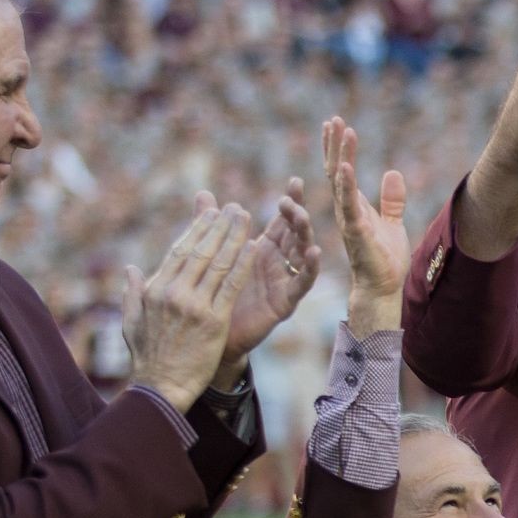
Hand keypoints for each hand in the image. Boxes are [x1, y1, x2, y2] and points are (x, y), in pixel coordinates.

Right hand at [122, 201, 254, 410]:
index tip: (209, 213)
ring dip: (233, 237)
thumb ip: (132, 292)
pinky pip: (231, 286)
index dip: (197, 230)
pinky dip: (242, 264)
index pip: (179, 251)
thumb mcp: (132, 321)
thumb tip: (130, 269)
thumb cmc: (147, 357)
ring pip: (217, 263)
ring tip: (245, 218)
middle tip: (233, 208)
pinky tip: (253, 247)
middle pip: (200, 251)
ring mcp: (194, 306)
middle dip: (218, 226)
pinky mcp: (214, 321)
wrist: (161, 388)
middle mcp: (174, 292)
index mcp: (155, 289)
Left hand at [211, 178, 317, 380]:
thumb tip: (202, 192)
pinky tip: (315, 252)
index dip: (291, 201)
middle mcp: (278, 263)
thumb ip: (211, 225)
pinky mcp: (285, 302)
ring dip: (304, 235)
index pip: (282, 220)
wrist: (211, 337)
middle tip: (292, 200)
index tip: (295, 181)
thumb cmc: (214, 295)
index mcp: (264, 249)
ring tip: (302, 218)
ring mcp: (284, 282)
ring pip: (302, 254)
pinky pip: (302, 284)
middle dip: (297, 214)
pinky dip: (310, 268)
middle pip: (296, 233)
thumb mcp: (213, 255)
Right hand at [322, 117, 409, 327]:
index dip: (339, 148)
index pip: (341, 171)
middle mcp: (345, 210)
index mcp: (352, 206)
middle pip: (335, 170)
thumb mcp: (392, 222)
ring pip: (339, 181)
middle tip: (334, 119)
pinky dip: (347, 184)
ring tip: (340, 130)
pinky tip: (345, 165)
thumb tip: (392, 172)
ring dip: (340, 154)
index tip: (338, 125)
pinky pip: (349, 204)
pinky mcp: (356, 231)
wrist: (383, 287)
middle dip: (334, 144)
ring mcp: (348, 219)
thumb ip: (392, 199)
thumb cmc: (384, 259)